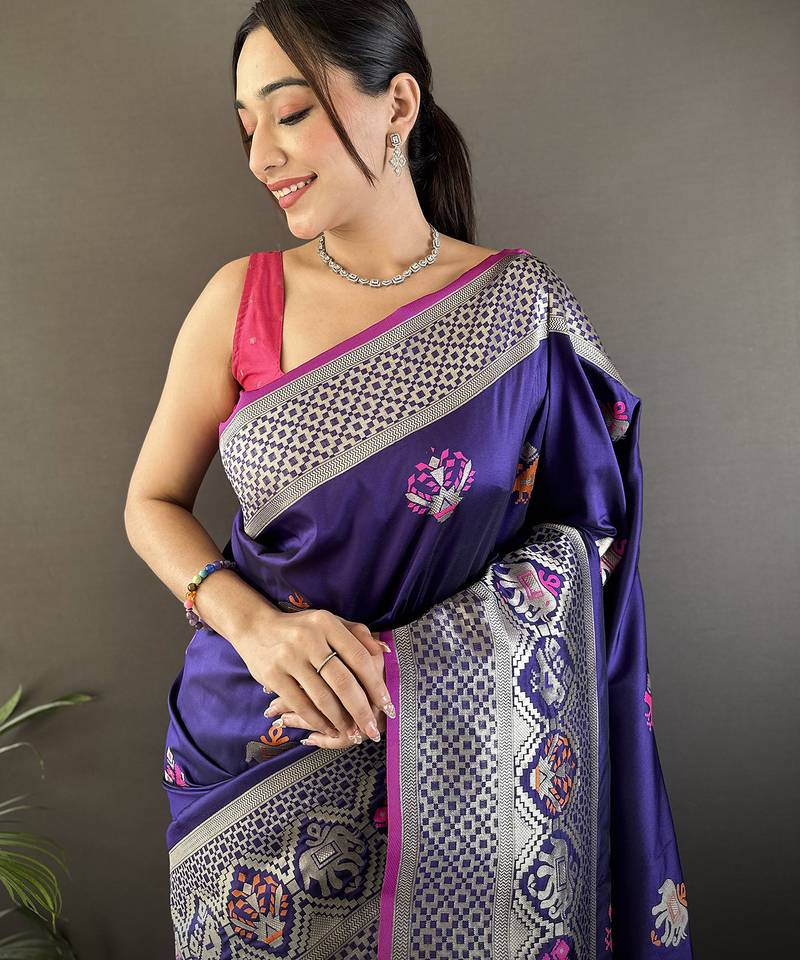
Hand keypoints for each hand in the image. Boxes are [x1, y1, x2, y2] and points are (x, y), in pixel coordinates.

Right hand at [236, 608, 394, 742]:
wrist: (255, 627)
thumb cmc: (301, 628)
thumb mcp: (328, 622)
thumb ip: (357, 634)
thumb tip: (384, 651)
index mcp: (327, 623)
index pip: (359, 657)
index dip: (376, 684)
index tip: (387, 704)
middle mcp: (309, 639)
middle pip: (343, 681)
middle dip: (361, 710)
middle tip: (372, 730)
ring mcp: (289, 657)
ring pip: (322, 697)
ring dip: (341, 720)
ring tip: (353, 732)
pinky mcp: (273, 675)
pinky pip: (301, 704)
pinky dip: (318, 721)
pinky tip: (329, 729)